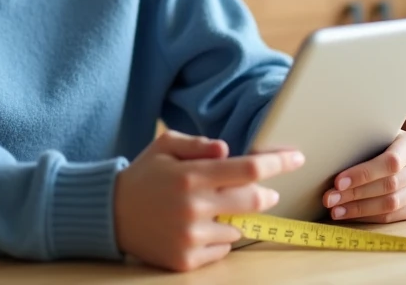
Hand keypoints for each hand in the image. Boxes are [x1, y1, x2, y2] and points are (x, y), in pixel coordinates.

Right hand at [114, 129, 304, 271]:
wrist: (109, 214)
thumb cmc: (143, 175)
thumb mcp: (165, 146)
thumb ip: (199, 145)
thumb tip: (228, 150)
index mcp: (191, 176)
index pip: (247, 169)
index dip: (277, 162)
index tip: (297, 157)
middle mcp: (193, 208)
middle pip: (253, 201)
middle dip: (267, 195)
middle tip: (267, 192)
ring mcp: (190, 237)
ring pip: (237, 228)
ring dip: (234, 217)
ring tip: (207, 210)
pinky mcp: (185, 260)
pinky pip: (222, 249)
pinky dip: (218, 238)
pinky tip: (195, 229)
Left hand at [322, 130, 405, 222]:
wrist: (394, 151)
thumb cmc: (375, 141)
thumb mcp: (371, 135)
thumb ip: (359, 142)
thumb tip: (327, 158)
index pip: (390, 162)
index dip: (363, 174)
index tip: (337, 182)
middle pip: (390, 185)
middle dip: (355, 193)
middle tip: (330, 198)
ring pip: (391, 204)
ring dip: (359, 209)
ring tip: (335, 209)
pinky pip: (393, 217)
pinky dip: (367, 217)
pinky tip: (348, 215)